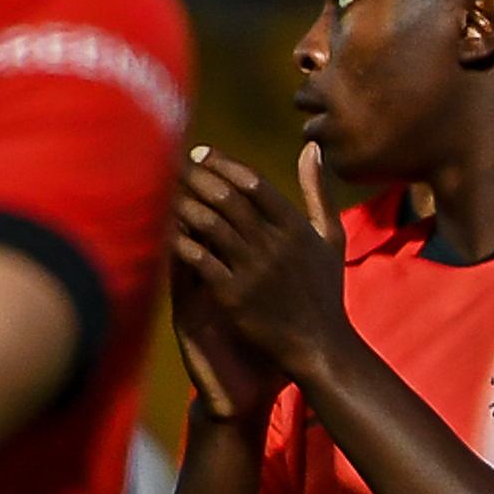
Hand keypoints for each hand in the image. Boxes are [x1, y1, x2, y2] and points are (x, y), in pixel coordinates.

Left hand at [174, 144, 352, 389]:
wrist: (319, 344)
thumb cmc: (324, 290)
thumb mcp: (331, 237)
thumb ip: (319, 192)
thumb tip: (312, 148)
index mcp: (298, 228)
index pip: (254, 183)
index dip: (223, 164)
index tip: (200, 152)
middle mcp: (276, 245)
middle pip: (227, 198)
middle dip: (196, 177)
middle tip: (173, 163)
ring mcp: (254, 270)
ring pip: (209, 224)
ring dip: (183, 203)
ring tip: (163, 190)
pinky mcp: (234, 295)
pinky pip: (199, 259)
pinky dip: (179, 240)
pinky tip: (162, 228)